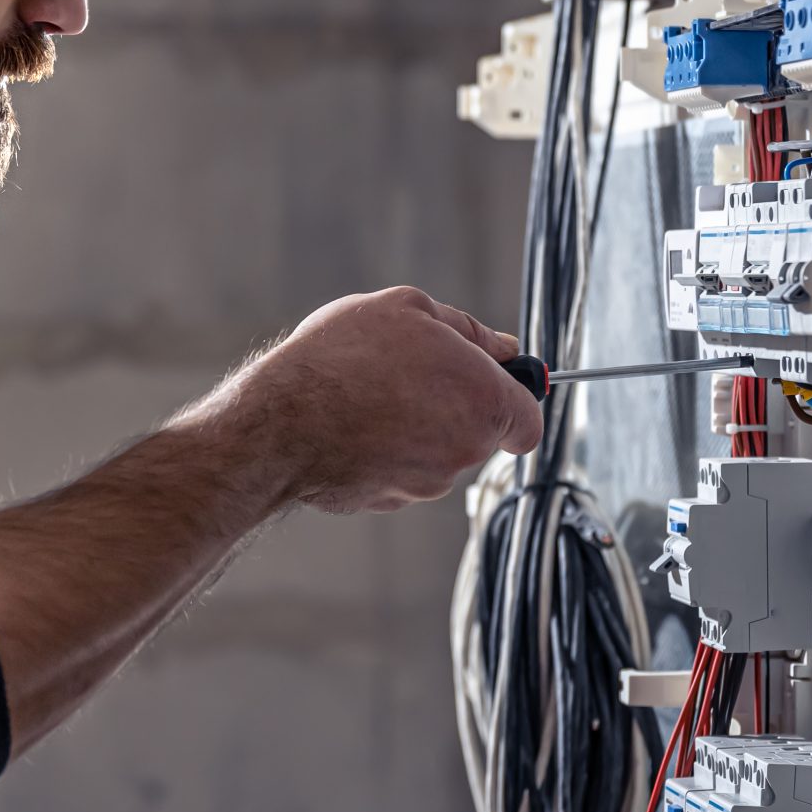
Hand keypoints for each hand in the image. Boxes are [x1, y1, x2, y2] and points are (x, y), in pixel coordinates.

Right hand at [227, 286, 543, 513]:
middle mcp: (464, 453)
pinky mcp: (386, 502)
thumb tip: (502, 347)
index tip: (489, 385)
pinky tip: (349, 424)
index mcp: (485, 403)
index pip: (529, 421)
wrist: (282, 422)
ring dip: (412, 426)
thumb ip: (468, 330)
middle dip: (452, 405)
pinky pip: (396, 472)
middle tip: (406, 372)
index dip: (513, 401)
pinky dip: (380, 452)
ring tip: (367, 394)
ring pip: (434, 453)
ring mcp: (424, 484)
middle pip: (477, 434)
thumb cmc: (345, 359)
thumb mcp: (409, 309)